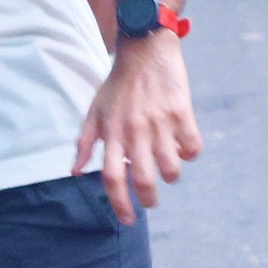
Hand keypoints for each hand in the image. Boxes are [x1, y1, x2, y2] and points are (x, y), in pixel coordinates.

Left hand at [74, 32, 201, 223]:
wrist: (145, 48)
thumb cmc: (118, 84)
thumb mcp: (94, 110)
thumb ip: (84, 143)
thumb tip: (75, 172)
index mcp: (112, 132)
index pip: (112, 177)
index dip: (119, 203)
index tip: (127, 219)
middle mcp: (135, 130)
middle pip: (143, 179)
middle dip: (149, 199)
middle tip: (151, 201)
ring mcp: (160, 122)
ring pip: (171, 169)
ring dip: (171, 177)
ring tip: (167, 171)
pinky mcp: (182, 112)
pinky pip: (192, 147)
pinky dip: (190, 154)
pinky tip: (183, 147)